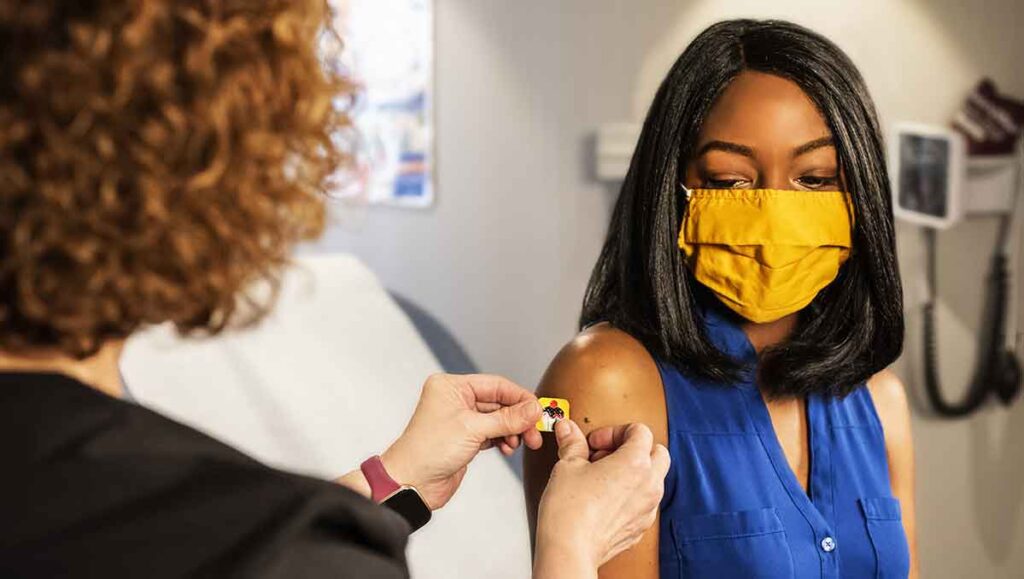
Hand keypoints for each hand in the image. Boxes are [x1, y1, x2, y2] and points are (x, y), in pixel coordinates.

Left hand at [381, 373, 542, 509]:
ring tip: (523, 443)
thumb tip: (534, 409)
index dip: (520, 398)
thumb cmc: (428, 451)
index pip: (496, 385)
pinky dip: (503, 439)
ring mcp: (460, 419)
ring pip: (498, 419)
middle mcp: (455, 399)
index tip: (538, 411)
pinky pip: (492, 433)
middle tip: (534, 432)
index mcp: (452, 387)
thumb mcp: (473, 430)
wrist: (411, 483)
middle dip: (519, 418)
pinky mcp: (465, 438)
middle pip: (499, 402)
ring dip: (513, 431)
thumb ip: (507, 419)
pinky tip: (508, 448)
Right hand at [533, 420, 669, 575]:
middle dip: (634, 449)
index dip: (614, 431)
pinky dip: (631, 495)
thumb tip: (568, 430)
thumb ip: (573, 443)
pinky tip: (605, 499)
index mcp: (636, 463)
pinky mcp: (641, 527)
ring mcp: (648, 509)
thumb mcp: (568, 465)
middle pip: (658, 452)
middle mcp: (649, 485)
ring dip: (634, 472)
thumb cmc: (570, 510)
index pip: (640, 431)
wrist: (569, 549)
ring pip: (654, 479)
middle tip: (606, 455)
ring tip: (603, 477)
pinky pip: (645, 502)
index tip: (596, 443)